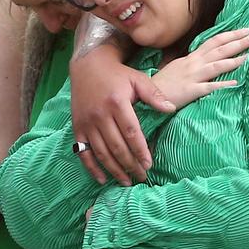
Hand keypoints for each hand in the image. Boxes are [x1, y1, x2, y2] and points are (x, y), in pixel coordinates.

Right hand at [70, 45, 174, 185]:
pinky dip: (92, 168)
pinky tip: (102, 179)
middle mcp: (100, 115)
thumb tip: (171, 109)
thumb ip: (154, 95)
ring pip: (101, 153)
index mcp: (117, 103)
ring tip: (127, 182)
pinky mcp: (77, 128)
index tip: (149, 164)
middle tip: (142, 177)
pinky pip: (83, 152)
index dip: (140, 150)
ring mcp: (86, 123)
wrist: (87, 66)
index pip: (131, 132)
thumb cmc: (117, 74)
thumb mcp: (137, 79)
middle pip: (117, 146)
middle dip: (130, 165)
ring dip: (114, 170)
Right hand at [152, 28, 248, 108]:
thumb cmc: (163, 83)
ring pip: (216, 65)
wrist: (147, 96)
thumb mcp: (177, 67)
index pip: (213, 42)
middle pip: (218, 50)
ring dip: (234, 59)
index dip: (230, 35)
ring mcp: (192, 77)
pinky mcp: (190, 91)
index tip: (244, 31)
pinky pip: (208, 87)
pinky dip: (222, 85)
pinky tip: (235, 83)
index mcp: (191, 58)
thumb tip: (206, 58)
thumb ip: (192, 62)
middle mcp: (193, 64)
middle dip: (237, 42)